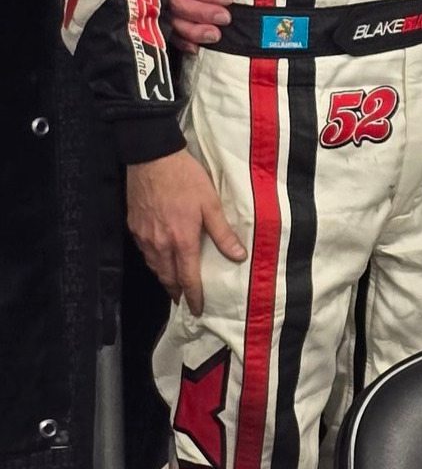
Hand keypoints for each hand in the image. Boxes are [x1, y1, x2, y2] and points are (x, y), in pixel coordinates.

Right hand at [126, 148, 246, 312]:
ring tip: (174, 283)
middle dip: (177, 292)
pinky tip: (160, 258)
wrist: (152, 158)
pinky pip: (145, 253)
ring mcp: (144, 237)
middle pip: (168, 278)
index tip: (197, 310)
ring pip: (155, 267)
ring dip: (165, 278)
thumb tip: (239, 256)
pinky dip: (154, 261)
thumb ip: (223, 233)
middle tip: (185, 300)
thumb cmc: (185, 179)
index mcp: (182, 240)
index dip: (193, 296)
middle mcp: (160, 245)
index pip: (188, 278)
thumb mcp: (210, 203)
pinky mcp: (134, 227)